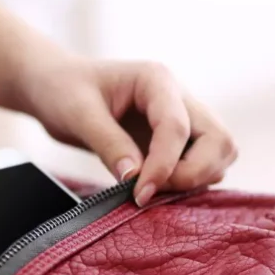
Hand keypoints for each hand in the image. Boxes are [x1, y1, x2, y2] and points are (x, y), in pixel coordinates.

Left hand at [18, 60, 236, 204]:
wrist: (55, 86)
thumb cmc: (63, 90)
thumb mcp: (78, 114)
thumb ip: (108, 143)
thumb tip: (134, 178)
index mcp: (156, 80)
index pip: (177, 127)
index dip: (163, 167)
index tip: (140, 194)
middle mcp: (178, 97)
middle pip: (219, 140)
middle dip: (194, 173)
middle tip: (151, 192)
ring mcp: (182, 119)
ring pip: (219, 154)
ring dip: (195, 179)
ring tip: (150, 190)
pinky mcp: (176, 141)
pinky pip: (201, 165)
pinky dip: (188, 183)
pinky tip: (154, 189)